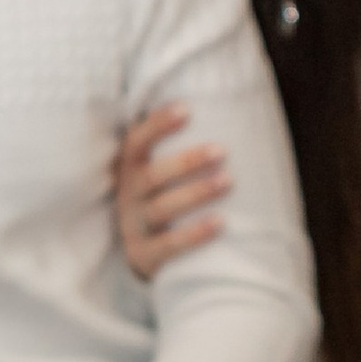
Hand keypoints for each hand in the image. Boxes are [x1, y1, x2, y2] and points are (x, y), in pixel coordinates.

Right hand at [114, 105, 229, 280]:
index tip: (187, 110)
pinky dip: (194, 235)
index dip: (157, 125)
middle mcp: (128, 195)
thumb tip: (232, 105)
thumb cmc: (164, 196)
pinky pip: (168, 246)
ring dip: (195, 193)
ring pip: (162, 208)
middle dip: (186, 162)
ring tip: (228, 182)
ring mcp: (134, 226)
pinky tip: (221, 223)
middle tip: (222, 151)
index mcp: (131, 168)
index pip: (137, 141)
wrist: (143, 253)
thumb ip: (181, 144)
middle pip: (152, 176)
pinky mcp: (144, 255)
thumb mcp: (161, 171)